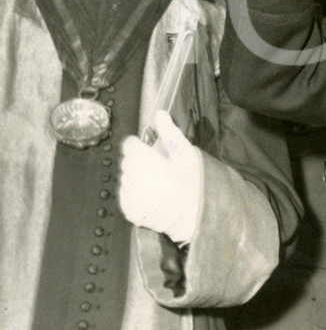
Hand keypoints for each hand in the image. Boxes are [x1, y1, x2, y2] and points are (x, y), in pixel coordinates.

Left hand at [120, 111, 201, 244]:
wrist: (195, 216)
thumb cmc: (193, 183)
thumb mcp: (186, 154)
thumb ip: (170, 133)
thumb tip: (160, 114)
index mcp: (146, 162)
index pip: (129, 145)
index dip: (139, 145)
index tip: (151, 151)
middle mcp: (134, 179)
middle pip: (127, 161)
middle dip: (139, 161)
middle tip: (158, 168)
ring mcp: (130, 196)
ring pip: (126, 178)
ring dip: (137, 177)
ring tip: (156, 183)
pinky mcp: (130, 210)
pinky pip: (125, 195)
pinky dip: (135, 193)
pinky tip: (151, 195)